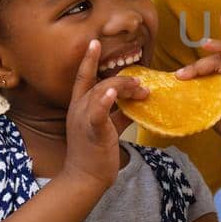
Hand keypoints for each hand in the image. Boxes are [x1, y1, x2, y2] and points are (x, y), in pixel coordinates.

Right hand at [64, 39, 146, 189]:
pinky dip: (105, 100)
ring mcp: (83, 118)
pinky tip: (114, 92)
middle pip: (100, 83)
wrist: (85, 178)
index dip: (88, 60)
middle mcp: (78, 109)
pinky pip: (98, 112)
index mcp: (79, 107)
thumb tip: (131, 104)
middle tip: (143, 85)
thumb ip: (117, 114)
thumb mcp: (106, 128)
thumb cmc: (94, 154)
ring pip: (103, 91)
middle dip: (123, 80)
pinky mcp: (92, 130)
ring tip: (142, 90)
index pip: (82, 78)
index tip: (94, 42)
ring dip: (125, 87)